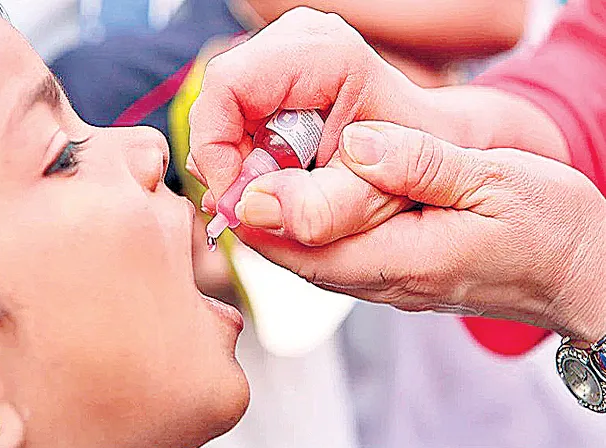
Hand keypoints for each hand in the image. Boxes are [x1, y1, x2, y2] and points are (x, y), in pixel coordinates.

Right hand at [188, 6, 427, 200]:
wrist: (430, 144)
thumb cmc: (411, 168)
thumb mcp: (372, 199)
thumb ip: (314, 209)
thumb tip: (241, 210)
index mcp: (326, 55)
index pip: (227, 86)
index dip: (215, 148)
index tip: (233, 199)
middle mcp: (300, 39)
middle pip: (219, 99)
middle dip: (227, 160)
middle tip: (255, 202)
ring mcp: (286, 50)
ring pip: (222, 110)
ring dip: (238, 160)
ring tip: (278, 188)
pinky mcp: (278, 70)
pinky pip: (236, 114)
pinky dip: (247, 153)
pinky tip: (279, 172)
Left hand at [232, 122, 605, 341]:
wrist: (579, 271)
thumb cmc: (548, 229)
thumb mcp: (493, 182)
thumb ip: (421, 165)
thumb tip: (358, 143)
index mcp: (400, 262)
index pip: (304, 248)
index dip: (258, 215)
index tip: (229, 175)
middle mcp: (382, 280)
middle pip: (293, 257)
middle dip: (252, 217)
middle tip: (228, 166)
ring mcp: (385, 279)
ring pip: (306, 257)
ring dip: (272, 221)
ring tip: (249, 172)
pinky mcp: (392, 271)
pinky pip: (330, 253)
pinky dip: (302, 225)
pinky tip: (296, 191)